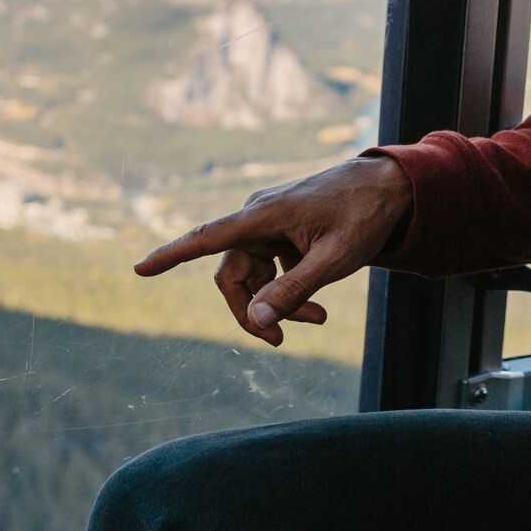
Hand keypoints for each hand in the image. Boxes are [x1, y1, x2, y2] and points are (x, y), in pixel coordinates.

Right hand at [134, 156, 412, 346]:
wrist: (391, 188)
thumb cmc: (365, 216)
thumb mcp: (335, 259)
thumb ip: (294, 291)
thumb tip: (257, 321)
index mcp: (264, 215)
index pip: (206, 237)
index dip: (171, 255)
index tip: (139, 269)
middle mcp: (258, 216)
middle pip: (230, 274)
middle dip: (252, 310)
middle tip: (280, 342)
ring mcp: (270, 223)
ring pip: (252, 276)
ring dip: (276, 304)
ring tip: (319, 319)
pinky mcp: (283, 231)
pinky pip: (270, 269)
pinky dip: (288, 290)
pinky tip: (317, 305)